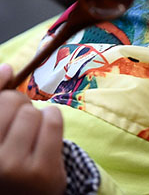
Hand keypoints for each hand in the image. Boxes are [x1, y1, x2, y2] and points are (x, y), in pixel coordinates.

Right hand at [0, 64, 65, 194]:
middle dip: (19, 106)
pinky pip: (53, 120)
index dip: (1, 87)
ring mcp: (12, 168)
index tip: (8, 81)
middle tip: (18, 126)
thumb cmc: (8, 160)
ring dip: (38, 117)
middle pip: (10, 101)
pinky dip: (53, 120)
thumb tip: (6, 68)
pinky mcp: (41, 171)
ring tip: (31, 136)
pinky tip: (47, 136)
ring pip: (32, 111)